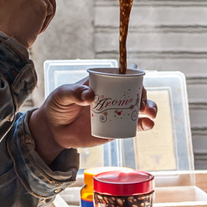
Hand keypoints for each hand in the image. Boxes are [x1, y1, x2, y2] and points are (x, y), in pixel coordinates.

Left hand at [27, 81, 157, 162]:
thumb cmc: (57, 107)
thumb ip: (74, 93)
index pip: (121, 75)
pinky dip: (144, 125)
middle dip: (144, 95)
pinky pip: (134, 125)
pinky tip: (148, 125)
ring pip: (138, 107)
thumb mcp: (62, 95)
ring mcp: (116, 111)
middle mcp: (113, 95)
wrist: (55, 131)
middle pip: (134, 91)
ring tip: (151, 114)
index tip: (137, 83)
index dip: (133, 77)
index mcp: (102, 82)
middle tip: (143, 104)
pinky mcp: (117, 127)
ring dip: (150, 108)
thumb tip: (91, 96)